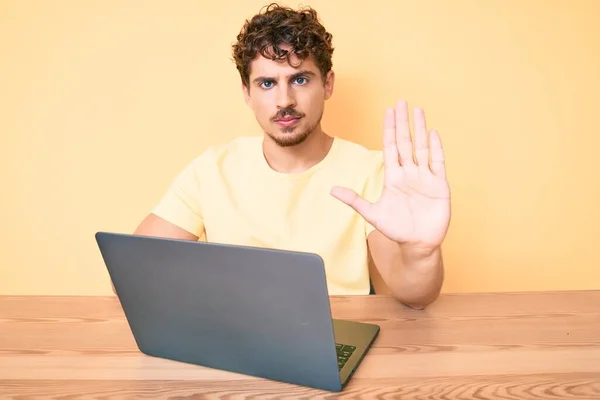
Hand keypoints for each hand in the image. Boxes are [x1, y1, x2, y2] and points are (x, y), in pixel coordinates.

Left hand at [331, 100, 450, 248]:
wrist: (417, 243)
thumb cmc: (396, 228)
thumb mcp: (372, 213)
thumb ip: (354, 200)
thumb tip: (332, 190)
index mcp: (393, 176)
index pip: (391, 147)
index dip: (389, 129)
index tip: (388, 111)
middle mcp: (409, 173)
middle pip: (406, 142)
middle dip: (403, 123)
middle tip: (401, 102)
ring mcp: (425, 177)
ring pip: (422, 147)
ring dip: (420, 129)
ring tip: (418, 111)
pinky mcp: (439, 185)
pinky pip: (437, 162)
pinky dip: (436, 148)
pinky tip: (433, 134)